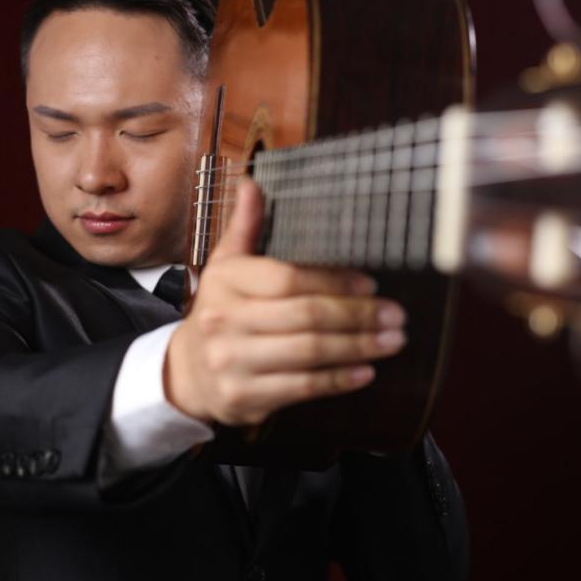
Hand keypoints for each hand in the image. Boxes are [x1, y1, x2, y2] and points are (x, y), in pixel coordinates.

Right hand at [164, 178, 406, 426]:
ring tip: (392, 341)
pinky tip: (366, 371)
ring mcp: (233, 362)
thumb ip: (245, 226)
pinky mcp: (244, 397)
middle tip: (396, 315)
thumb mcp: (225, 266)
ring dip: (358, 347)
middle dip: (358, 315)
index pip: (288, 278)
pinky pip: (302, 387)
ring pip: (309, 353)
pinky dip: (338, 380)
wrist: (185, 373)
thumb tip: (253, 183)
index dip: (334, 280)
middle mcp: (226, 322)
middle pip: (305, 316)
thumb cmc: (219, 313)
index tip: (370, 283)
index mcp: (226, 282)